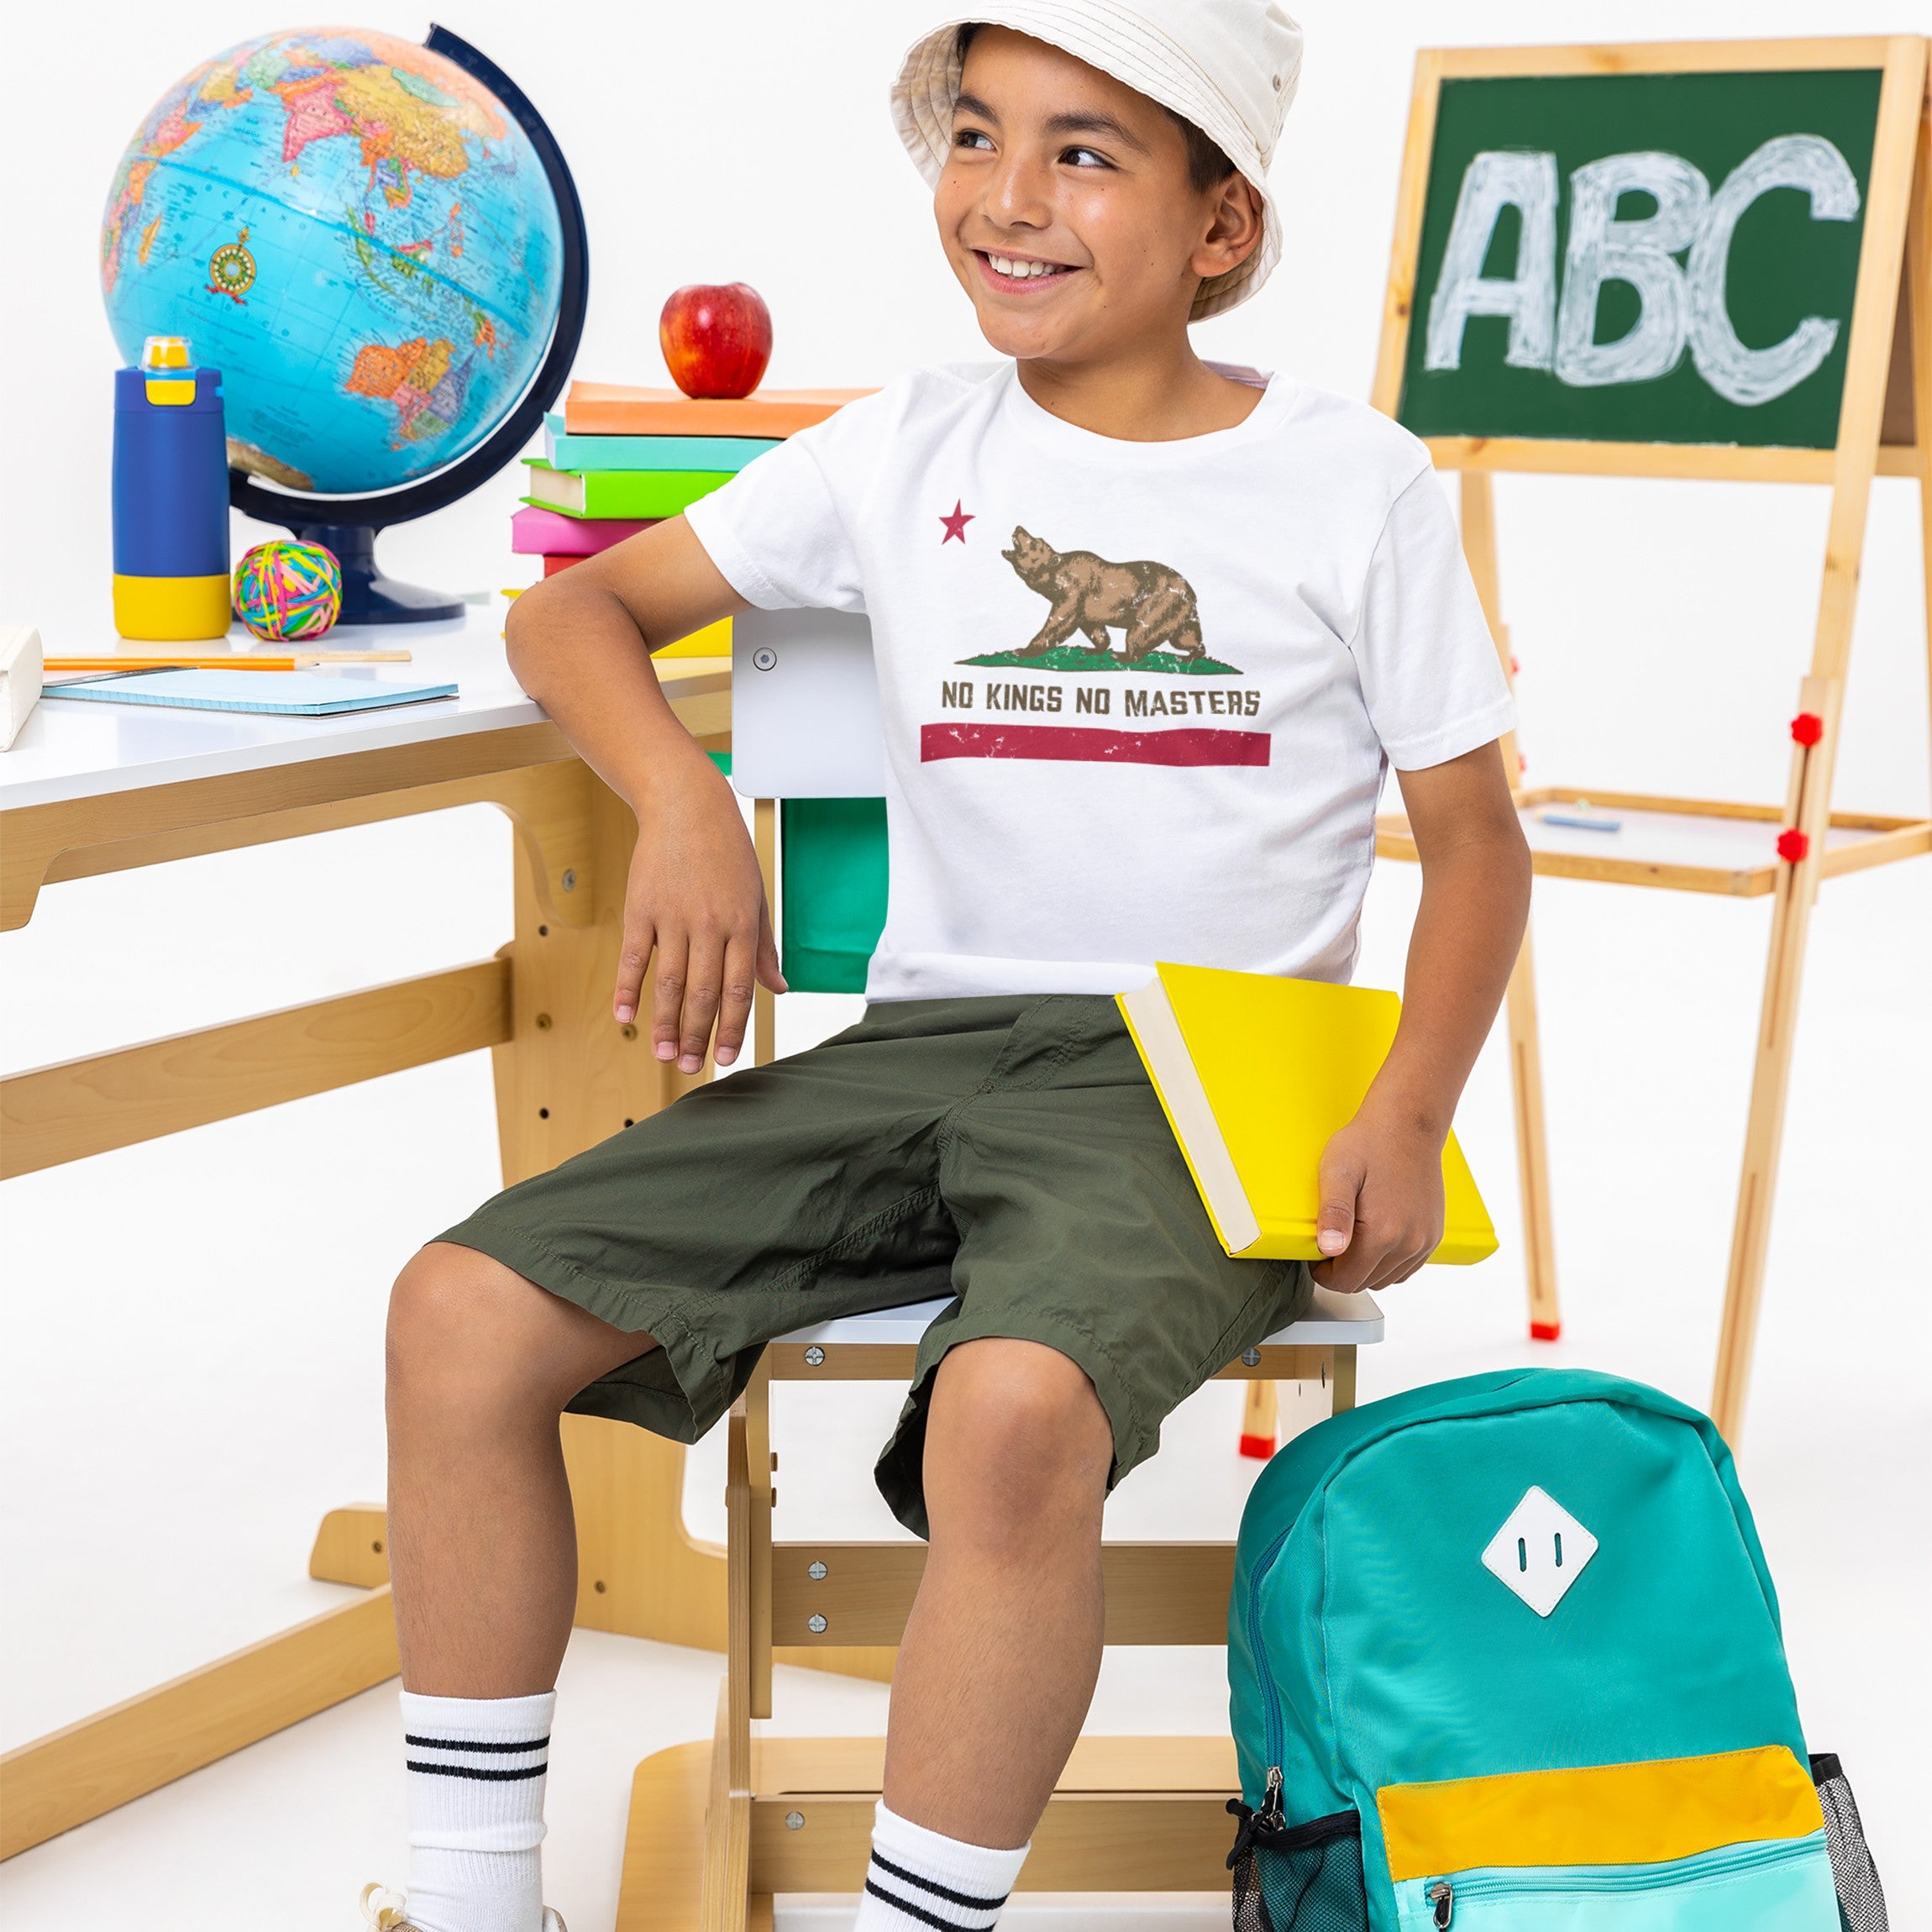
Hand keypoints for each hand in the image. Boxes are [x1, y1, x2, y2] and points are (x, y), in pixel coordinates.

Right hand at [614, 754, 784, 1071]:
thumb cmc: (728, 854)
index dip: (732, 1028)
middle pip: (702, 993)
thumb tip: (779, 988)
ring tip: (663, 1055)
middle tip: (689, 1068)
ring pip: (668, 982)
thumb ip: (764, 947)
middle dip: (697, 1036)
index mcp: (742, 925)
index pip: (739, 989)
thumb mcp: (757, 897)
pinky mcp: (642, 908)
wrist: (687, 807)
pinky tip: (625, 1016)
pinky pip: (634, 956)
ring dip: (665, 1023)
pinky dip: (628, 988)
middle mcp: (710, 925)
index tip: (725, 1059)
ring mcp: (673, 917)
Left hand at [1309, 1097, 1445, 1293]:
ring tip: (1352, 1239)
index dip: (1323, 1273)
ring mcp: (1425, 1241)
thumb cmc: (1368, 1144)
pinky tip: (1375, 1240)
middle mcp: (1409, 1243)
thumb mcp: (1337, 1172)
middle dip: (1343, 1272)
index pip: (1346, 1281)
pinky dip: (1389, 1263)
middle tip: (1330, 1243)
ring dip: (1366, 1269)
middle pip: (1366, 1282)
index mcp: (1383, 1233)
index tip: (1315, 1255)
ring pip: (1387, 1279)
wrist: (1407, 1124)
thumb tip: (1330, 1249)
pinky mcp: (1434, 1235)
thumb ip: (1333, 1213)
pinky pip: (1408, 1268)